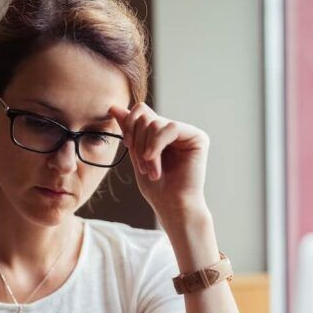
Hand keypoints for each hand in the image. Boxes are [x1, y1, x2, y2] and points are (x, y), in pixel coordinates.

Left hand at [109, 103, 209, 222]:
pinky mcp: (198, 138)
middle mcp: (176, 130)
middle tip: (142, 165)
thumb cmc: (156, 188)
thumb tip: (114, 107)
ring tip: (150, 169)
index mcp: (161, 133)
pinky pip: (171, 128)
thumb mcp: (136, 155)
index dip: (130, 124)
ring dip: (146, 149)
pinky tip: (154, 161)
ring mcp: (187, 133)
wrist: (172, 206)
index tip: (127, 145)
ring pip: (156, 123)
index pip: (142, 112)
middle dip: (138, 141)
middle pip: (146, 116)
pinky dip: (157, 145)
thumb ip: (129, 130)